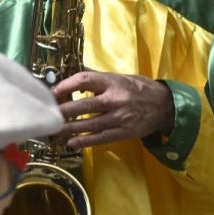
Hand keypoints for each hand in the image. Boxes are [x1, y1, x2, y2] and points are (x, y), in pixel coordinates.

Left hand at [53, 71, 175, 148]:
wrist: (165, 106)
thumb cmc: (141, 89)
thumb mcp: (121, 77)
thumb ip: (98, 77)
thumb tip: (74, 72)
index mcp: (113, 82)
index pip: (85, 80)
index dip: (66, 86)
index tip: (53, 92)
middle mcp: (115, 99)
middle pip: (84, 105)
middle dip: (63, 111)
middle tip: (48, 114)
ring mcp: (120, 118)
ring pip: (90, 124)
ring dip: (69, 128)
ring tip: (54, 130)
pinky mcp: (124, 133)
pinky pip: (101, 138)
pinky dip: (85, 141)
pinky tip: (72, 142)